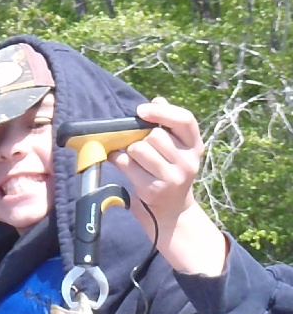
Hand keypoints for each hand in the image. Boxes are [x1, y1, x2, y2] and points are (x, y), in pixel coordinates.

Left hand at [108, 97, 227, 275]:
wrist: (172, 213)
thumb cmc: (169, 174)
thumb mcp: (177, 151)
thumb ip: (168, 126)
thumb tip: (157, 101)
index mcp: (195, 147)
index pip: (185, 120)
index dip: (162, 112)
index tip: (142, 110)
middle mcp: (187, 163)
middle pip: (155, 135)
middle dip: (141, 137)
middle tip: (139, 145)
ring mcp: (171, 178)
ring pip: (139, 148)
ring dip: (130, 150)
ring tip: (133, 157)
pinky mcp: (152, 190)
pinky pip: (127, 164)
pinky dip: (118, 159)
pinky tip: (119, 160)